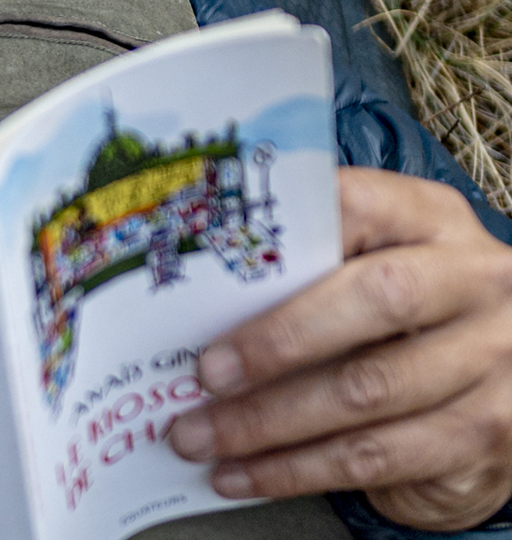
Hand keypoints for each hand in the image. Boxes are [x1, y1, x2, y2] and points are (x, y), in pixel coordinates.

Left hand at [168, 167, 511, 529]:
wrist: (501, 391)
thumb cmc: (402, 322)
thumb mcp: (368, 272)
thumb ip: (306, 270)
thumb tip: (196, 300)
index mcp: (430, 221)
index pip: (357, 205)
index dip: (287, 229)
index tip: (215, 260)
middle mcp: (475, 282)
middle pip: (377, 299)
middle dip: (277, 339)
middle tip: (206, 371)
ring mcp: (491, 359)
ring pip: (367, 390)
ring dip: (266, 420)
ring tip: (200, 434)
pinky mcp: (485, 435)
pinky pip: (376, 455)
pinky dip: (295, 469)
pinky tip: (244, 472)